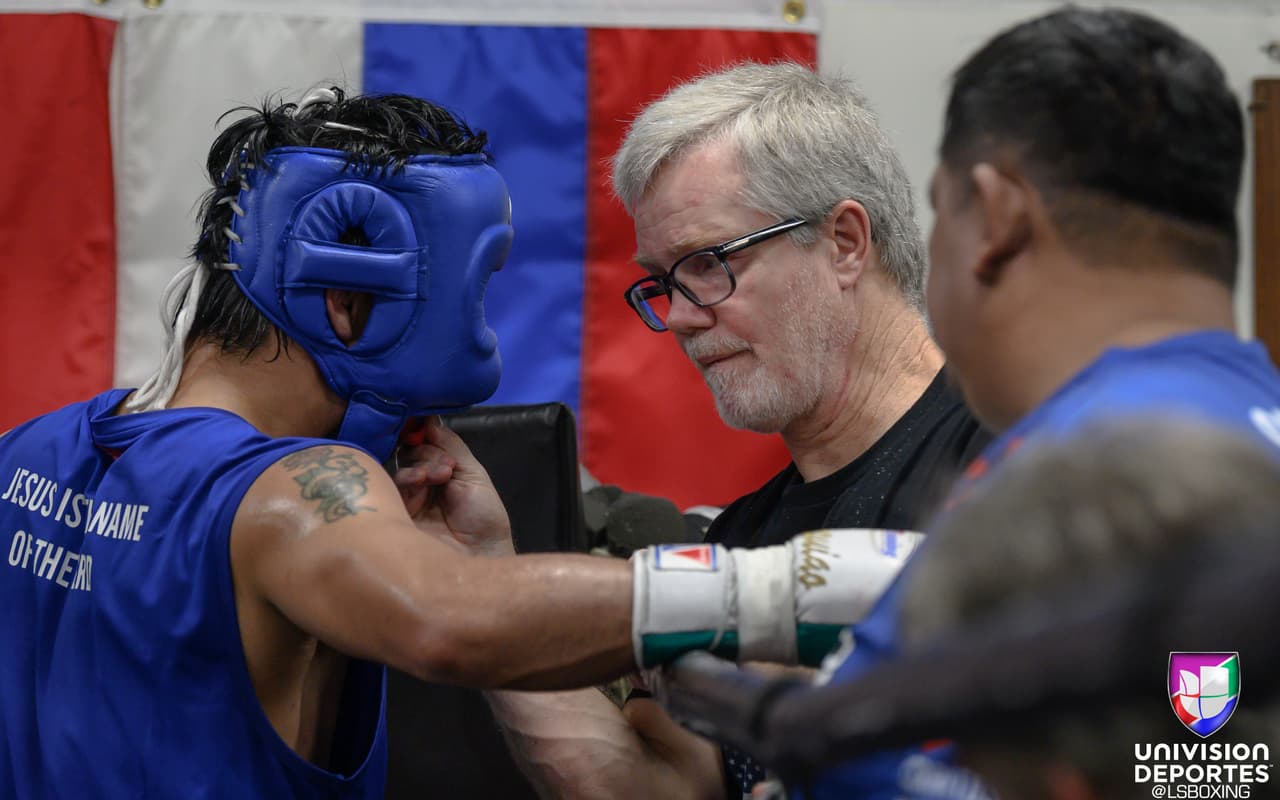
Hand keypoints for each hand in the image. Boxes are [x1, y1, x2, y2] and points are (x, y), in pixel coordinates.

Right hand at [391, 417, 514, 556]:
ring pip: (402, 468)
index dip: (424, 433)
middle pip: (410, 453)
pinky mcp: (395, 515)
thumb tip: (430, 419)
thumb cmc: (484, 518)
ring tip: (442, 474)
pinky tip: (425, 480)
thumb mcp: (473, 475)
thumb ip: (451, 446)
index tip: (427, 424)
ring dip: (423, 464)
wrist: (482, 555)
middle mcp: (421, 485)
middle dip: (428, 451)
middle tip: (447, 464)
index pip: (424, 445)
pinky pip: (393, 488)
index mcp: (440, 474)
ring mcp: (406, 500)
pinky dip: (409, 477)